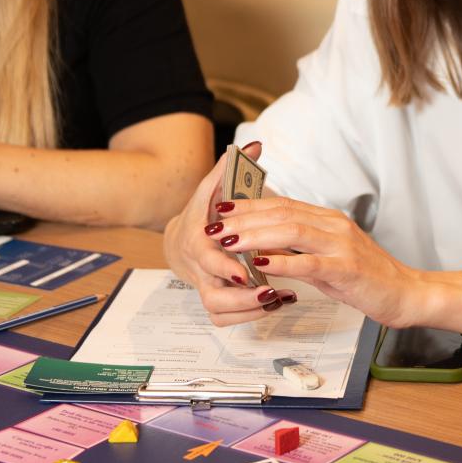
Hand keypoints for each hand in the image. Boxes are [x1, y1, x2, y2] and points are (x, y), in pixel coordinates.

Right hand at [162, 142, 291, 326]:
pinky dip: (251, 315)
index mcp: (197, 240)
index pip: (205, 258)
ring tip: (280, 298)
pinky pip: (227, 318)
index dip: (223, 266)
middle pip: (213, 294)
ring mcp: (207, 287)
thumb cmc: (204, 212)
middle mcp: (199, 269)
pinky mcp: (216, 300)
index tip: (244, 270)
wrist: (181, 239)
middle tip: (270, 292)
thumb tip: (254, 144)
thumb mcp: (214, 187)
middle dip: (241, 297)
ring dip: (250, 309)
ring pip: (220, 311)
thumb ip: (232, 168)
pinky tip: (278, 302)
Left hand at [214, 194, 434, 328]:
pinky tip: (261, 262)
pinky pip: (309, 263)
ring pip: (292, 231)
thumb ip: (301, 249)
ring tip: (229, 240)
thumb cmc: (367, 278)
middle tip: (215, 223)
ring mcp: (342, 246)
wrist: (406, 293)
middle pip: (282, 213)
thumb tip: (265, 246)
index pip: (282, 204)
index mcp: (329, 219)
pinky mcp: (347, 269)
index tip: (221, 207)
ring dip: (256, 235)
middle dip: (244, 217)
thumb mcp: (329, 257)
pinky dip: (283, 261)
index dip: (249, 204)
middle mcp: (334, 226)